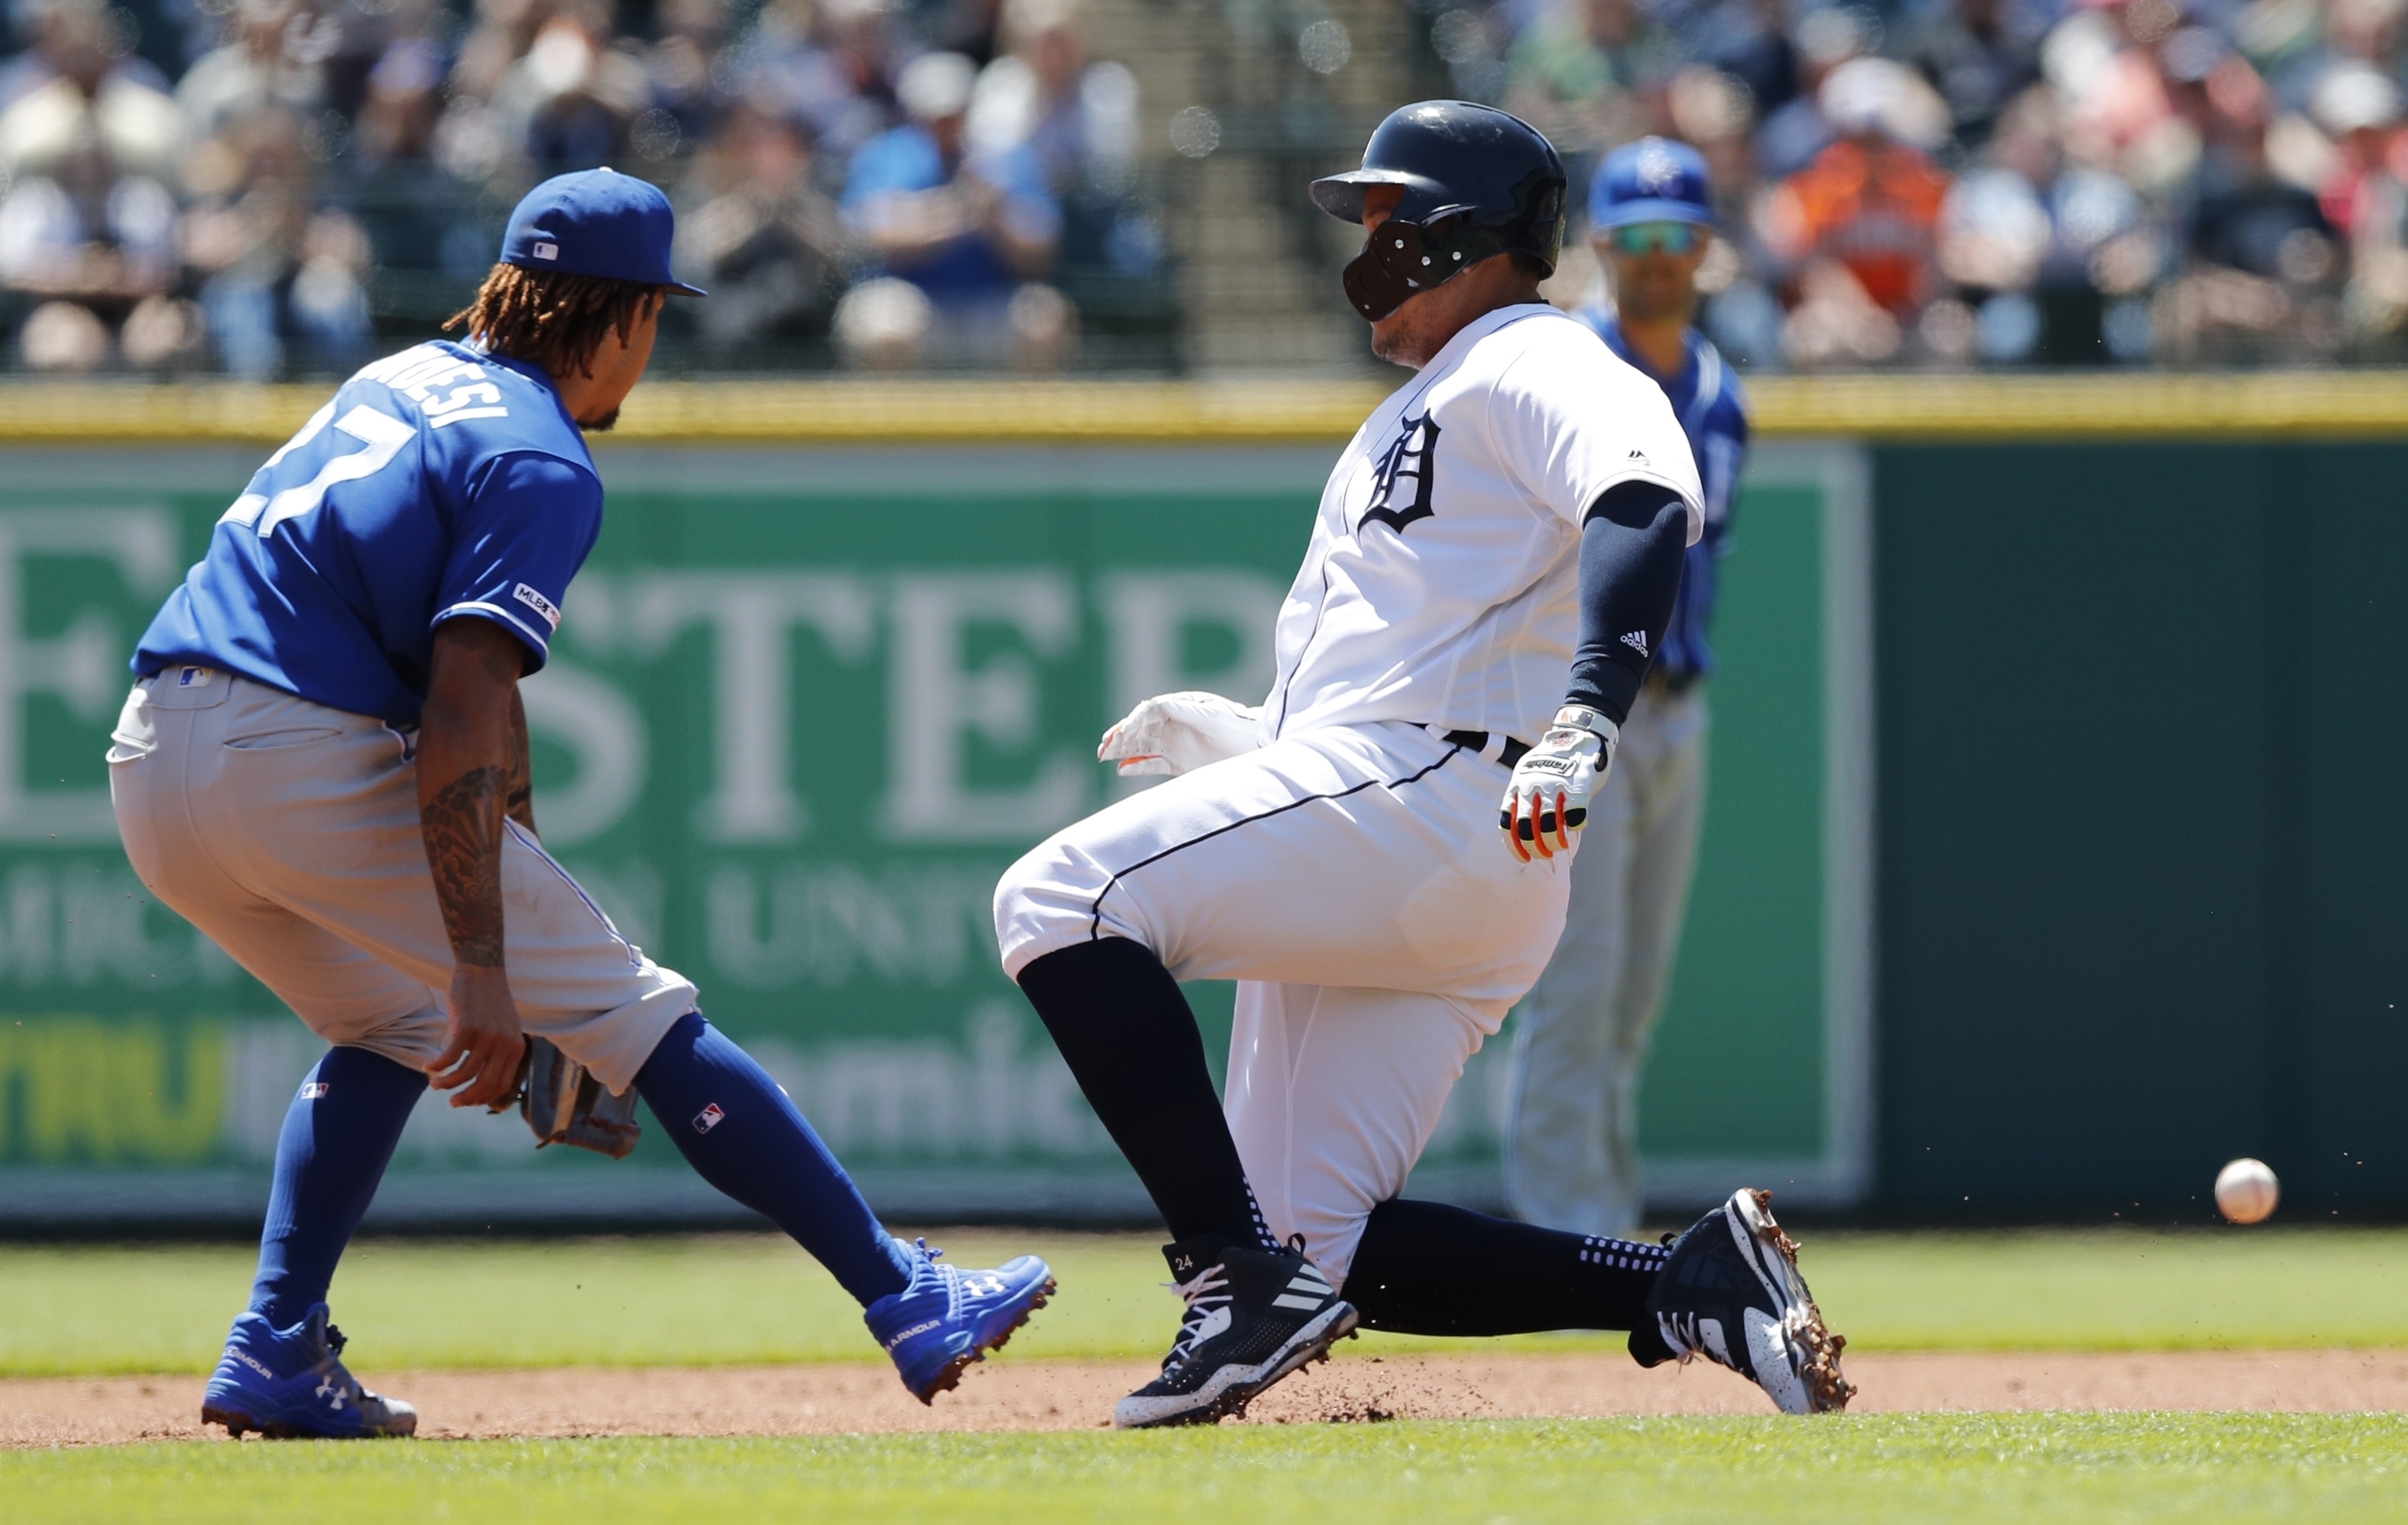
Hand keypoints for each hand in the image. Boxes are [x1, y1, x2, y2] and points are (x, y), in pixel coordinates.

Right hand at [427, 964, 527, 1109]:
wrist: (483, 970)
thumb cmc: (490, 1002)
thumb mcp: (505, 1028)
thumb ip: (501, 1050)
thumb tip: (485, 1078)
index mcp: (516, 1047)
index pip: (502, 1084)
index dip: (484, 1098)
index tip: (469, 1102)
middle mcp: (504, 1044)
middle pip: (484, 1084)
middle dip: (466, 1099)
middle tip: (452, 1103)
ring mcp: (486, 1037)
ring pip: (464, 1074)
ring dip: (446, 1084)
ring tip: (435, 1084)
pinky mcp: (466, 1028)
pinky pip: (449, 1058)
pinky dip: (436, 1067)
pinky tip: (427, 1066)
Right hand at [1098, 692, 1263, 776]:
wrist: (1257, 747)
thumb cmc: (1237, 725)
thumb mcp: (1211, 715)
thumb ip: (1184, 710)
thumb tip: (1158, 703)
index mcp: (1179, 707)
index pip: (1148, 712)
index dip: (1132, 722)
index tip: (1122, 735)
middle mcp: (1174, 724)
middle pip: (1140, 728)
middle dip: (1120, 736)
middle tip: (1103, 747)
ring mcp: (1176, 743)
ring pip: (1142, 746)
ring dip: (1122, 750)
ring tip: (1103, 756)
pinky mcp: (1180, 762)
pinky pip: (1154, 764)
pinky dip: (1138, 767)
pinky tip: (1122, 769)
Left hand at [1499, 705, 1617, 862]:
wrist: (1580, 731)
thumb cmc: (1554, 759)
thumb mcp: (1530, 773)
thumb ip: (1527, 797)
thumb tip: (1530, 831)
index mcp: (1517, 785)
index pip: (1508, 822)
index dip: (1514, 845)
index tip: (1524, 858)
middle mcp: (1532, 785)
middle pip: (1526, 827)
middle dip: (1535, 848)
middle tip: (1544, 855)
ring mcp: (1554, 784)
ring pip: (1549, 825)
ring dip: (1554, 842)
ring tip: (1560, 846)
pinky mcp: (1577, 783)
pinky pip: (1574, 814)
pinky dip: (1576, 825)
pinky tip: (1577, 827)